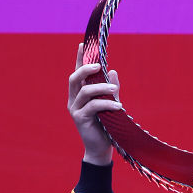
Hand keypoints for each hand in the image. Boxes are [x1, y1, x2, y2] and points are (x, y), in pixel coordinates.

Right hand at [67, 43, 121, 165]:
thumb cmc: (106, 125)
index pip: (78, 73)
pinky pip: (93, 106)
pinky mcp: (80, 119)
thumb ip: (111, 89)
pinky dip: (106, 103)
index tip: (83, 44)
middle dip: (85, 69)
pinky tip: (118, 106)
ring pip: (85, 91)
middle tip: (99, 65)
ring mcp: (75, 109)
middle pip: (74, 78)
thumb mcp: (111, 104)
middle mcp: (74, 99)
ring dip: (101, 87)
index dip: (79, 58)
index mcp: (80, 94)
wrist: (101, 148)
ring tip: (115, 89)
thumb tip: (112, 71)